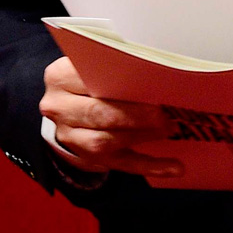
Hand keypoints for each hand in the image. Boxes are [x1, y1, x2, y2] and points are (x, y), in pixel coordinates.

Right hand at [39, 56, 180, 177]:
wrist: (72, 100)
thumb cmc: (93, 77)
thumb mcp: (96, 65)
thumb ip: (116, 67)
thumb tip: (157, 70)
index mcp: (60, 77)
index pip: (92, 80)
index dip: (124, 84)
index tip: (154, 84)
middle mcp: (58, 108)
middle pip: (98, 113)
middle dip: (136, 115)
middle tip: (165, 114)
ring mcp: (70, 136)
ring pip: (104, 142)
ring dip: (141, 137)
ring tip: (170, 131)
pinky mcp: (86, 157)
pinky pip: (120, 164)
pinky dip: (150, 166)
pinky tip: (174, 167)